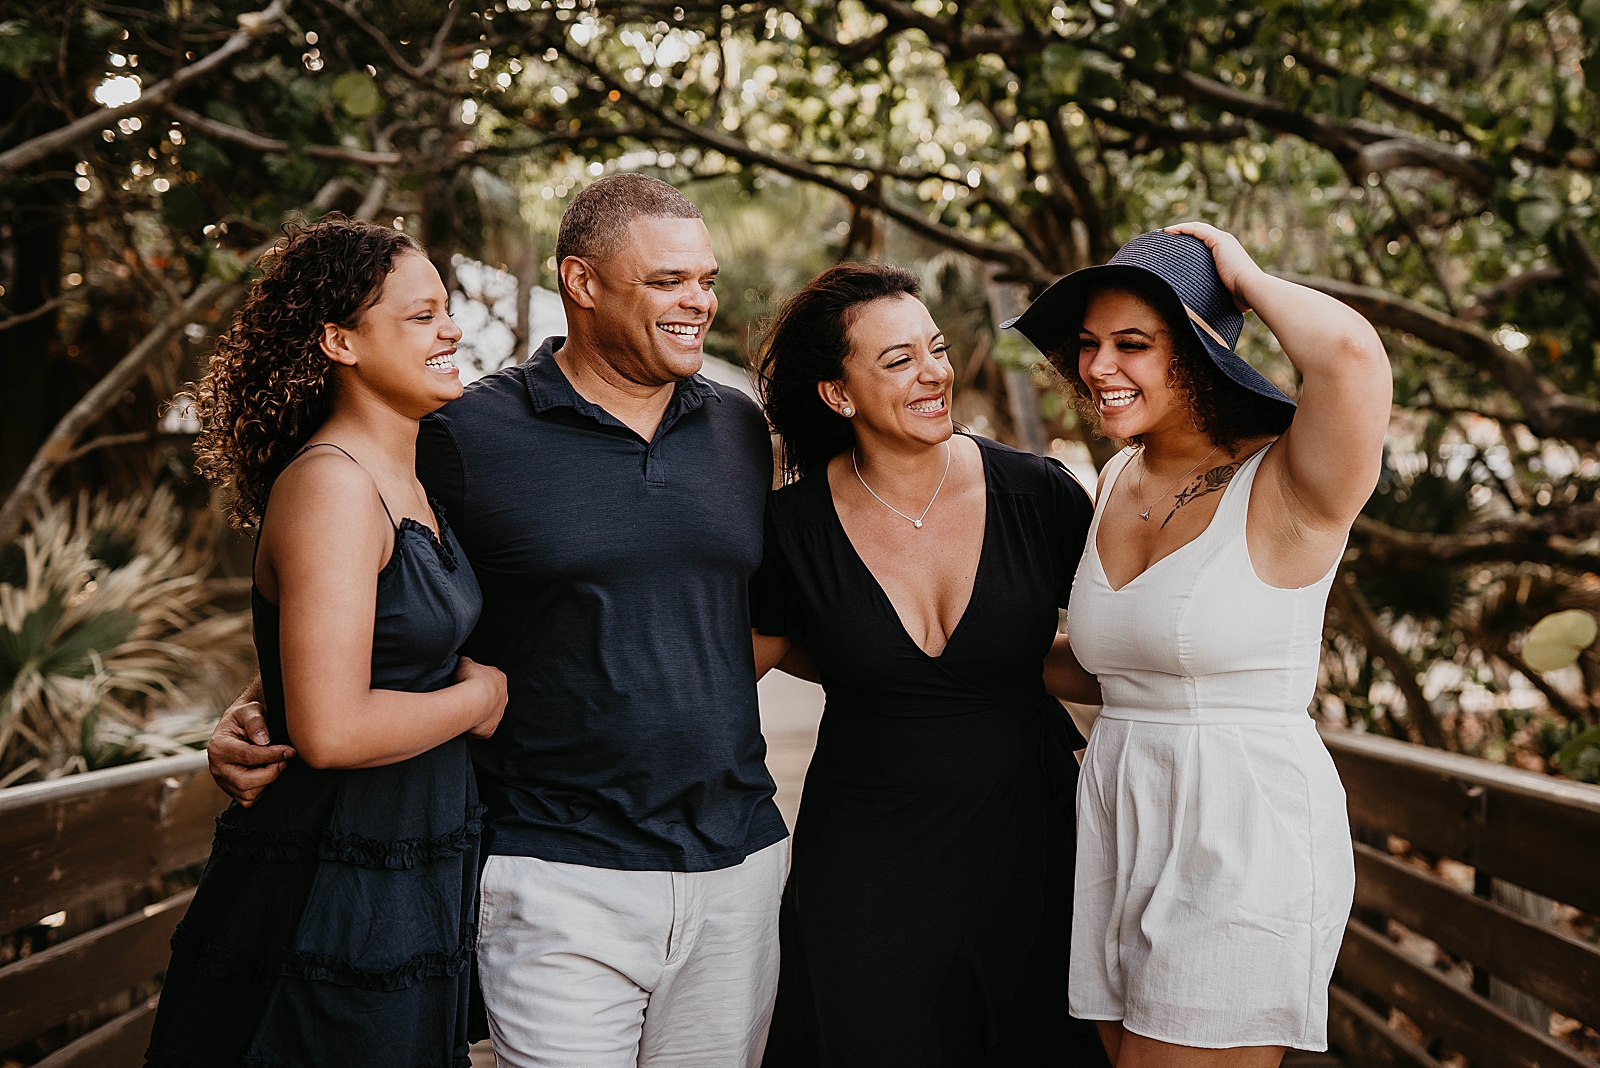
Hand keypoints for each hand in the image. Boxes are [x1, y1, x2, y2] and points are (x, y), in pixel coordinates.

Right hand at [208, 688, 294, 806]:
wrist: (241, 724)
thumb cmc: (246, 716)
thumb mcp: (250, 710)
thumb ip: (256, 722)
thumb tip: (263, 741)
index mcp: (218, 747)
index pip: (248, 756)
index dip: (273, 755)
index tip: (291, 751)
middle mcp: (217, 768)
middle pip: (245, 782)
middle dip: (271, 773)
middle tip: (285, 761)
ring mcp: (223, 781)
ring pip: (249, 795)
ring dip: (269, 782)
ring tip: (278, 765)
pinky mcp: (232, 790)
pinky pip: (249, 801)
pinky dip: (264, 791)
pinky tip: (270, 774)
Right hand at [456, 656, 507, 738]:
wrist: (473, 700)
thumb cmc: (471, 679)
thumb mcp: (466, 663)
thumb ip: (467, 662)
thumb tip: (463, 662)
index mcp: (500, 678)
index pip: (490, 679)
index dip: (479, 680)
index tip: (469, 682)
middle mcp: (503, 697)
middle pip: (492, 697)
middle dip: (480, 698)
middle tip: (466, 698)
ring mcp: (498, 714)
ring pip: (488, 714)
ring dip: (478, 713)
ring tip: (463, 710)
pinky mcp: (490, 728)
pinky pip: (482, 728)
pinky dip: (474, 727)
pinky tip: (464, 723)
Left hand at [1164, 221, 1263, 311]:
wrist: (1251, 288)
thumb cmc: (1241, 296)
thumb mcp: (1228, 293)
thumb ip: (1220, 294)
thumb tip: (1211, 310)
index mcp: (1229, 252)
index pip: (1208, 241)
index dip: (1193, 240)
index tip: (1178, 246)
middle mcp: (1226, 242)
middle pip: (1202, 231)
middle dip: (1185, 232)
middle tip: (1169, 237)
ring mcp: (1223, 240)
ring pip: (1197, 228)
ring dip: (1180, 228)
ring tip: (1165, 232)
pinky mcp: (1218, 241)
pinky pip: (1195, 230)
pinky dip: (1182, 228)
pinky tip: (1169, 231)